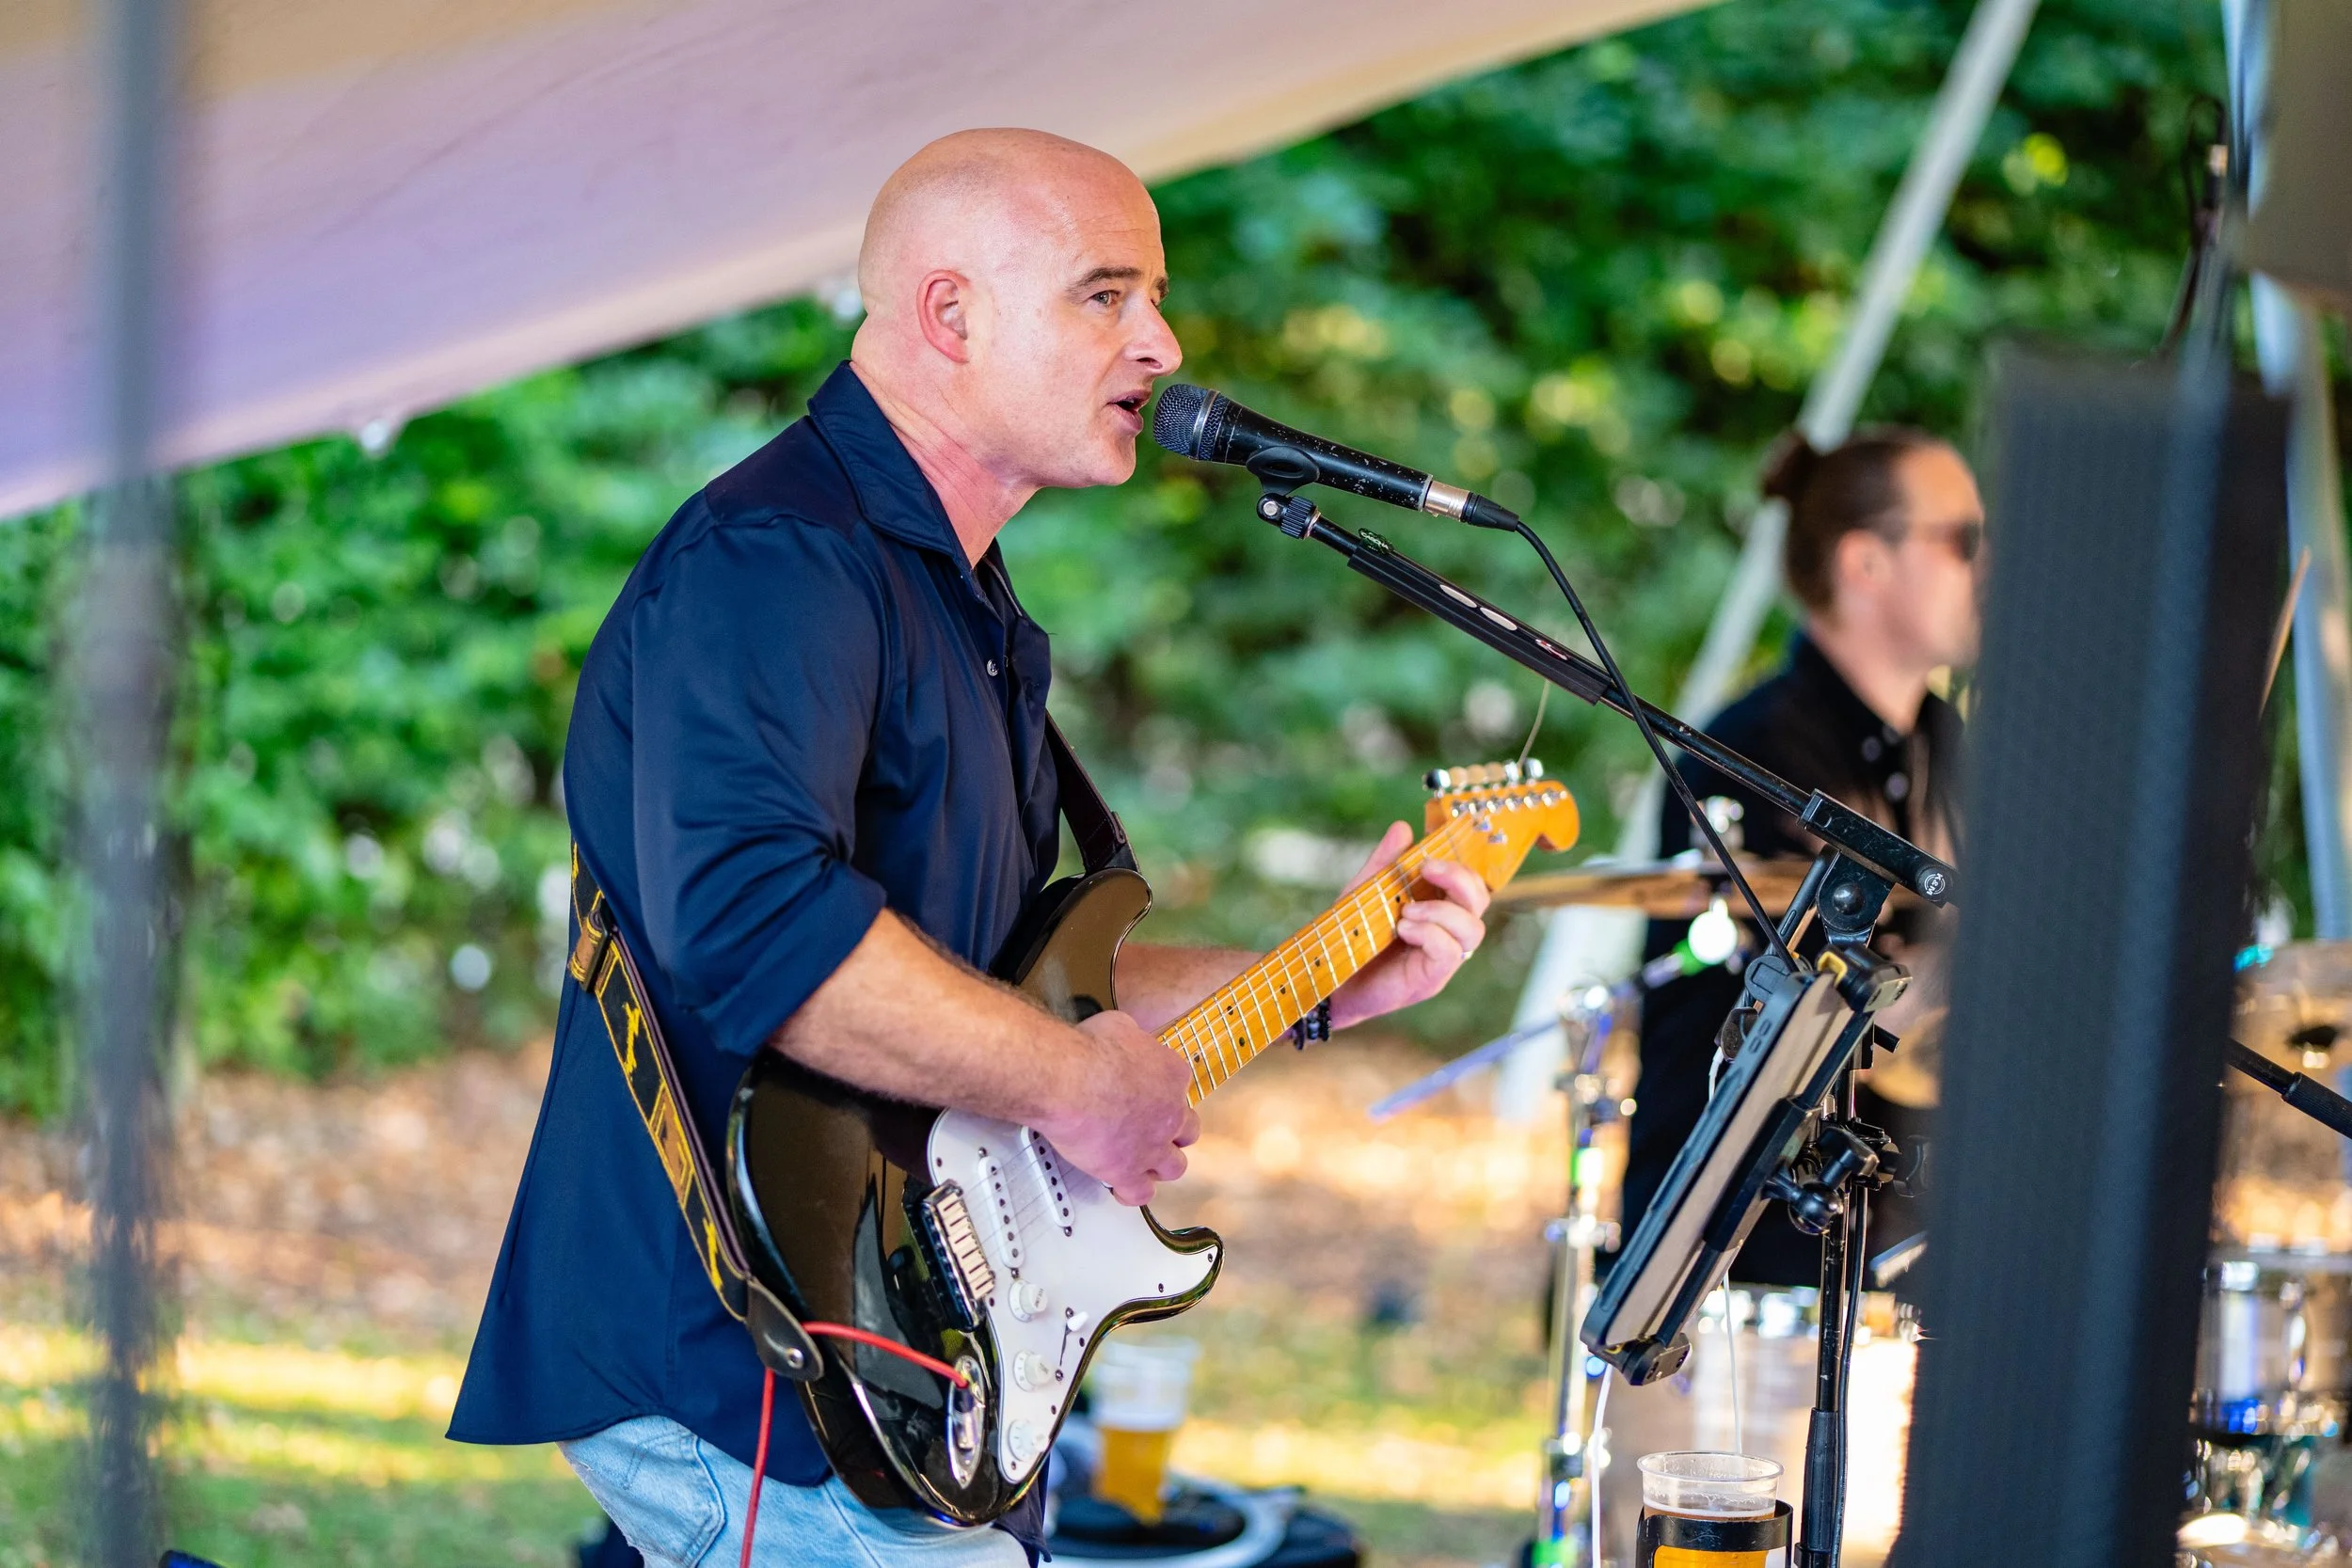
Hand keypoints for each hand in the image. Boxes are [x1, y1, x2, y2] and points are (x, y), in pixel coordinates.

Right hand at [1034, 1009, 1200, 1206]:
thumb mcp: (1119, 1025)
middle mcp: (1170, 1113)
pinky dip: (1133, 1192)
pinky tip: (1123, 1187)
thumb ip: (1133, 1037)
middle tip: (1153, 1130)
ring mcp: (1152, 1145)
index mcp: (1172, 1075)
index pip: (1179, 1087)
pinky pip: (1140, 1193)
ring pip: (1174, 1167)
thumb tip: (1128, 1035)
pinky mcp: (1128, 1170)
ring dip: (1161, 1165)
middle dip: (1173, 1132)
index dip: (1163, 1092)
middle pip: (1188, 1131)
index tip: (1147, 1094)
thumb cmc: (1087, 1051)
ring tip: (1144, 1162)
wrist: (1068, 1079)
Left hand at [1329, 821, 1490, 1028]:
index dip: (1460, 867)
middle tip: (1426, 869)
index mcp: (1438, 909)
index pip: (1471, 885)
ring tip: (1407, 910)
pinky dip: (1429, 934)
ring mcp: (1442, 959)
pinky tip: (1403, 929)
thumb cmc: (1352, 936)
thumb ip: (1386, 863)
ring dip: (1442, 911)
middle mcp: (1447, 933)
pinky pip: (1450, 952)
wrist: (1327, 978)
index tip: (1428, 857)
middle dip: (1459, 879)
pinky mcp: (1430, 979)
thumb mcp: (1367, 891)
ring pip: (1473, 929)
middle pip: (1481, 902)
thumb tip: (1404, 827)